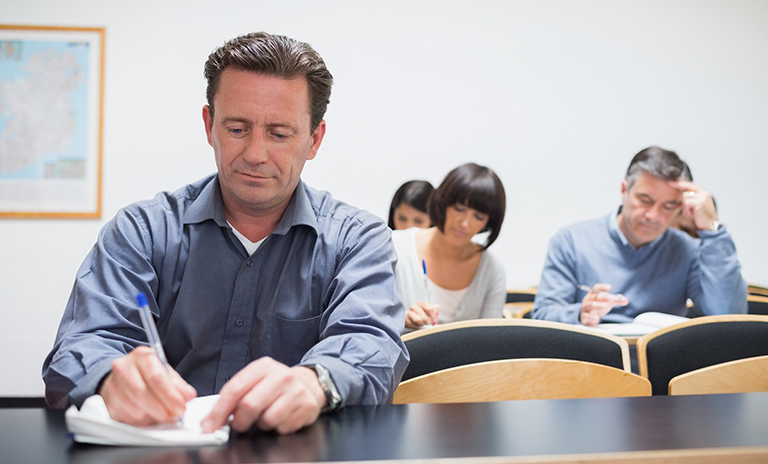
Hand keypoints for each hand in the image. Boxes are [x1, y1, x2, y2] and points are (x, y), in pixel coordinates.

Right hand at [99, 346, 196, 425]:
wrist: (123, 375)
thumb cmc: (147, 374)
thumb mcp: (166, 373)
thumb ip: (178, 385)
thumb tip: (188, 396)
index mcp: (142, 356)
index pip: (155, 376)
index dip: (170, 395)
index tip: (180, 407)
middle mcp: (124, 367)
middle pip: (142, 393)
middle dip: (161, 408)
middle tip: (173, 415)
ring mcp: (112, 384)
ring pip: (133, 407)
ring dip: (151, 416)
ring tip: (162, 415)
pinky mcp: (106, 402)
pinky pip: (125, 417)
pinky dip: (141, 421)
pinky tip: (149, 416)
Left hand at [201, 357, 324, 434]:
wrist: (308, 383)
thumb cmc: (275, 385)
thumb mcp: (255, 380)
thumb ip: (235, 394)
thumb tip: (211, 418)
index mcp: (263, 366)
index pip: (235, 389)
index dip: (219, 410)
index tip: (209, 425)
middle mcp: (281, 376)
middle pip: (249, 406)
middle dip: (239, 422)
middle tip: (239, 424)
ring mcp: (296, 391)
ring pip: (267, 419)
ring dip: (261, 424)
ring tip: (265, 415)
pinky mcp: (307, 406)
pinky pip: (283, 427)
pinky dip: (278, 427)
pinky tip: (281, 417)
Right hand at [404, 301, 439, 328]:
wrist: (414, 318)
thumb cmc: (425, 314)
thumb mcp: (432, 310)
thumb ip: (436, 310)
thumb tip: (436, 314)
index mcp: (422, 303)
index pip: (430, 309)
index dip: (433, 316)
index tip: (434, 320)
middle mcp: (415, 306)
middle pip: (425, 317)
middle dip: (428, 322)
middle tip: (428, 323)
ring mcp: (409, 312)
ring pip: (418, 320)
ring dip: (422, 324)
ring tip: (423, 323)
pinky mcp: (406, 319)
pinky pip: (413, 324)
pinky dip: (417, 326)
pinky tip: (418, 324)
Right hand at [579, 283, 628, 325]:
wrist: (588, 318)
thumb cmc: (598, 307)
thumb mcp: (607, 303)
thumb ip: (616, 301)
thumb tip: (625, 300)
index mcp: (593, 294)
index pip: (596, 288)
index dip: (602, 287)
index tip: (609, 288)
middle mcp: (588, 299)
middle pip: (596, 296)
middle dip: (604, 296)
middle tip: (613, 298)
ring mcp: (585, 308)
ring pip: (590, 304)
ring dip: (598, 305)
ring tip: (606, 305)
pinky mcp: (584, 316)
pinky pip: (586, 316)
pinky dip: (591, 317)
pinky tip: (596, 318)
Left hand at [669, 180, 717, 230]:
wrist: (710, 224)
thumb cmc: (701, 216)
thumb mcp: (695, 206)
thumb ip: (689, 200)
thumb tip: (678, 201)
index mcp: (703, 192)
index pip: (689, 184)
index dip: (679, 183)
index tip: (670, 182)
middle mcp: (703, 193)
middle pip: (685, 190)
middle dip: (679, 195)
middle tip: (675, 197)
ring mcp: (702, 197)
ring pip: (684, 197)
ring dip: (683, 206)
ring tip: (688, 212)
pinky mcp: (700, 203)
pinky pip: (686, 203)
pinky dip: (685, 209)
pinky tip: (689, 214)